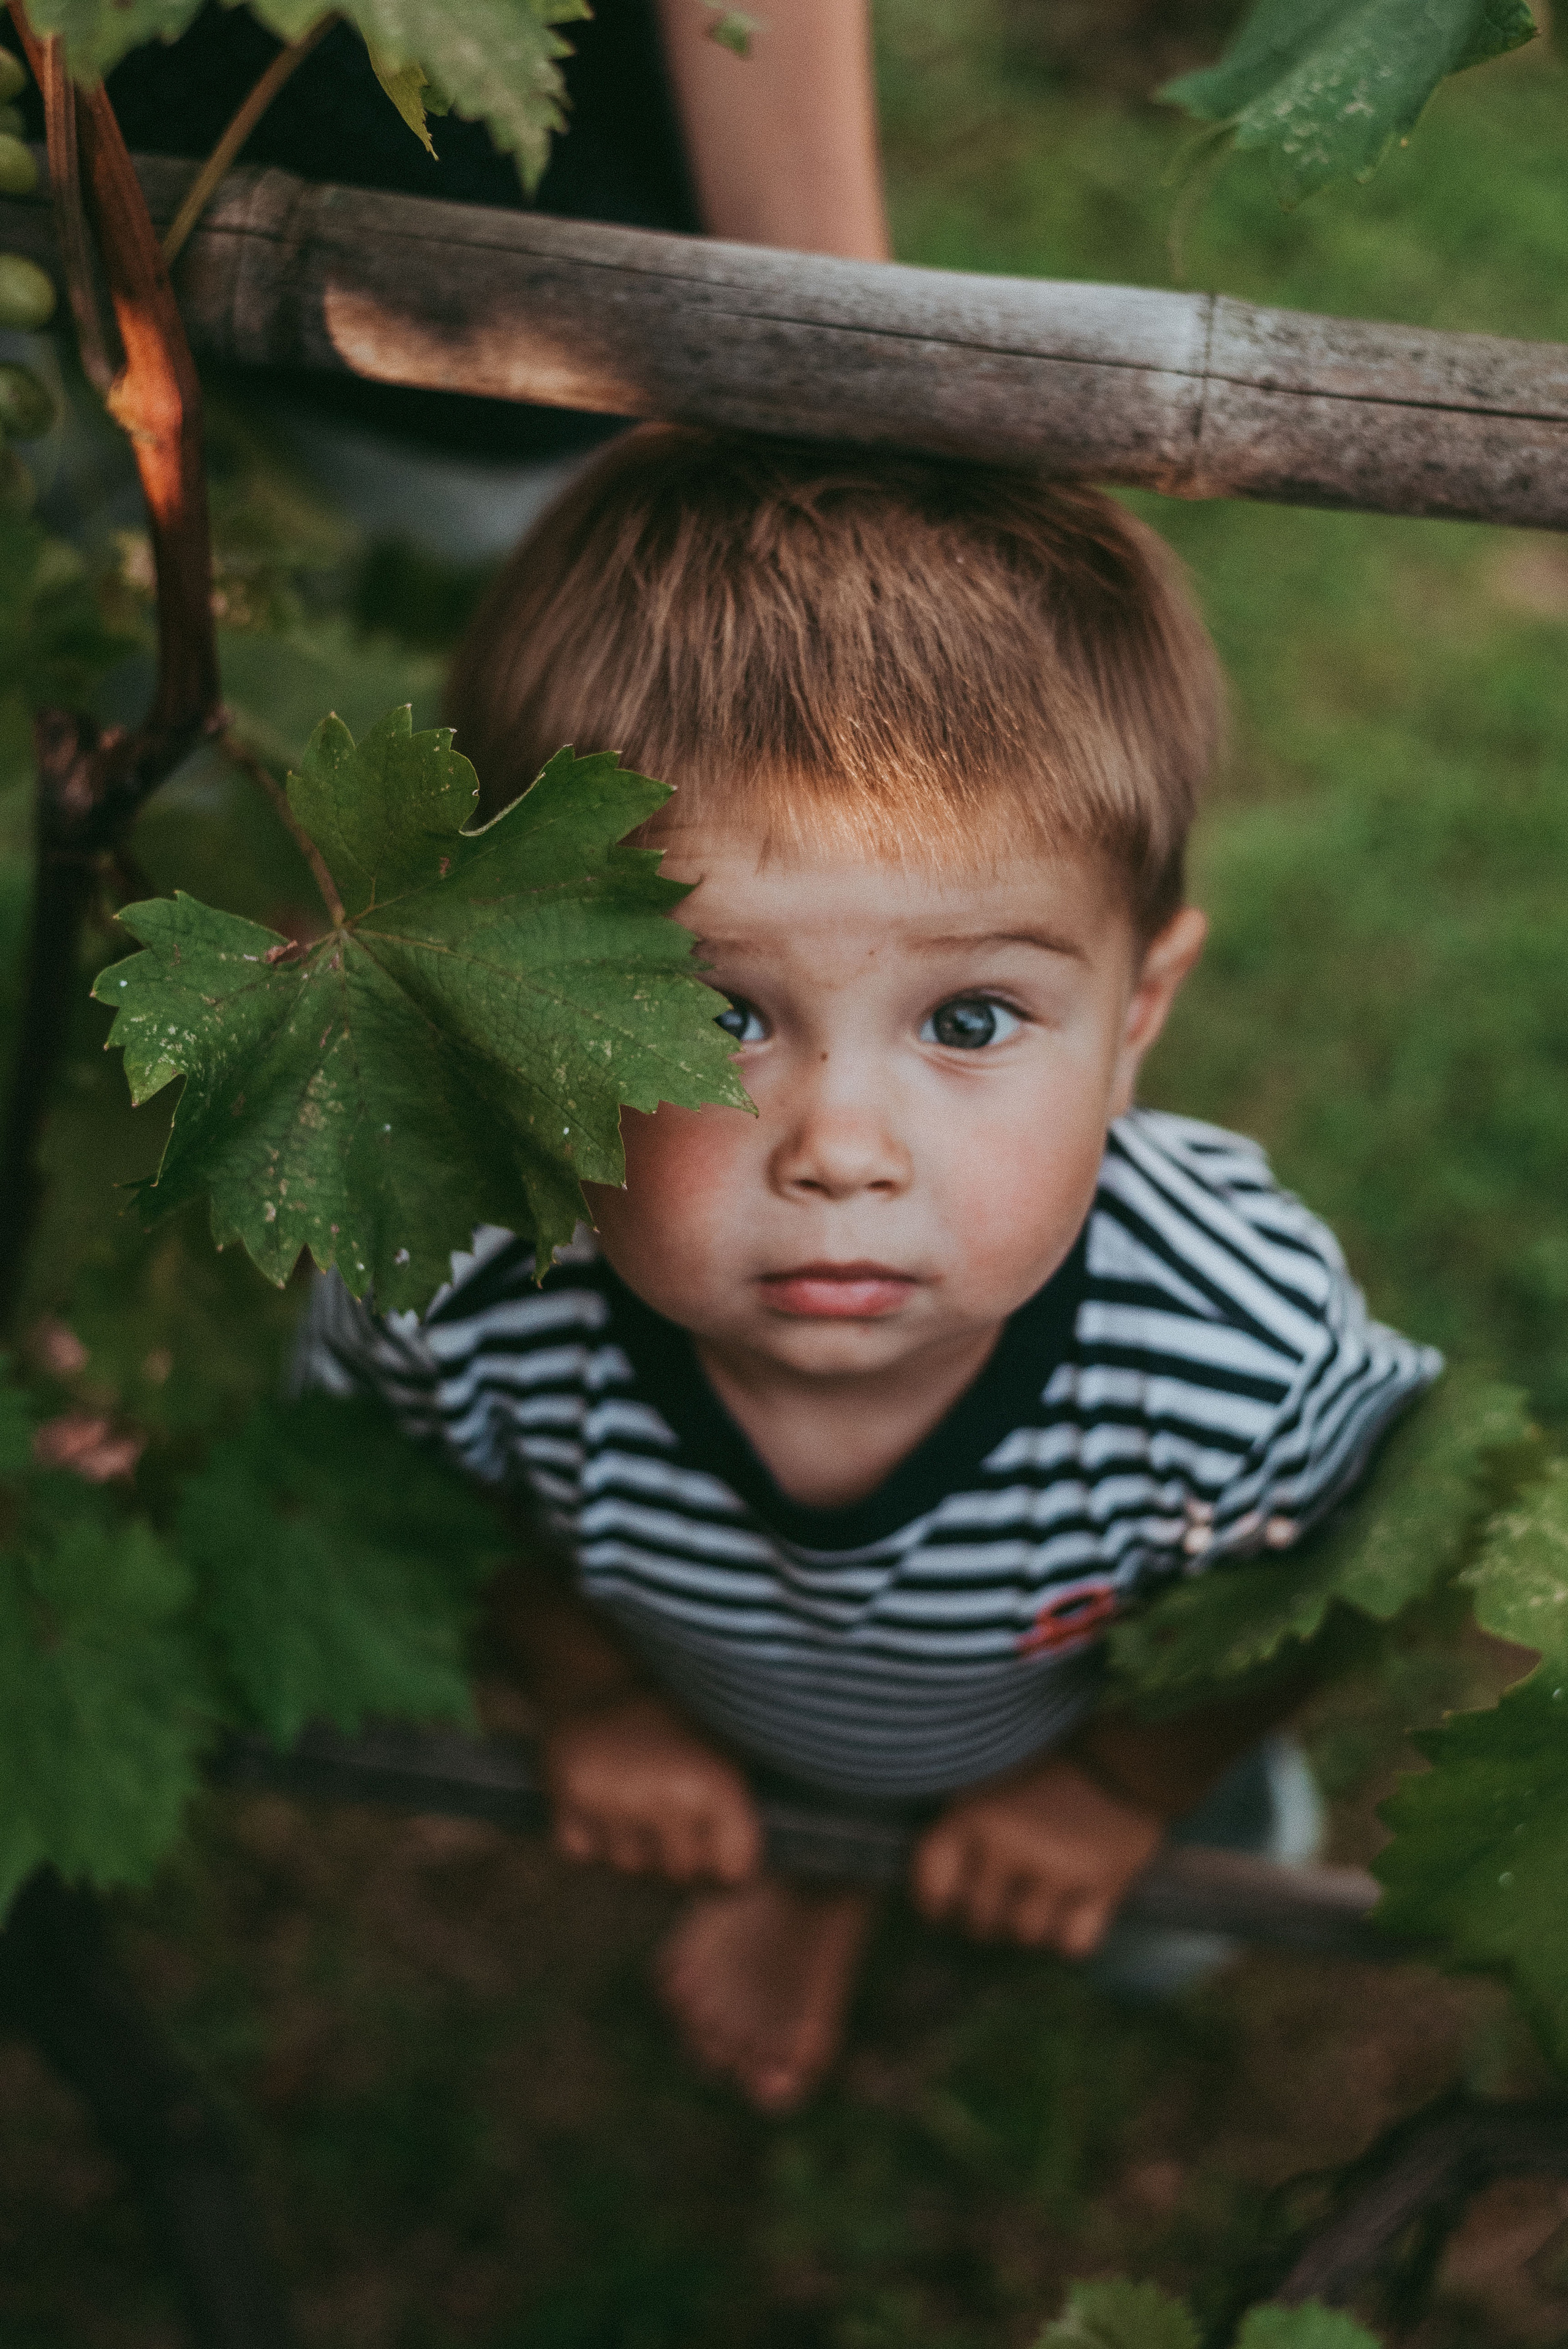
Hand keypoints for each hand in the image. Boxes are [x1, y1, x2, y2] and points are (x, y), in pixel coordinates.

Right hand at [543, 1689, 763, 1886]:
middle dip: (679, 1862)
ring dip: (635, 1852)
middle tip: (673, 1834)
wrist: (597, 1679)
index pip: (733, 1870)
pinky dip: (591, 1842)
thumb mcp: (717, 1751)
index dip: (731, 1873)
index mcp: (713, 1784)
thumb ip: (734, 1813)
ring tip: (636, 1812)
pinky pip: (584, 1855)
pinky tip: (601, 1808)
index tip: (722, 1864)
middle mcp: (665, 1799)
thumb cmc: (670, 1719)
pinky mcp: (568, 1803)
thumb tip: (739, 1881)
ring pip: (629, 1870)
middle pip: (678, 1876)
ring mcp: (613, 1804)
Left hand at [911, 1755, 1161, 1955]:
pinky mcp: (1101, 1887)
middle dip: (988, 1919)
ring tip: (1041, 1900)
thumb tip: (936, 1886)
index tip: (946, 1907)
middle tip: (1004, 1900)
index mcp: (976, 1817)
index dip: (935, 1905)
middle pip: (979, 1922)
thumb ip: (963, 1827)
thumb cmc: (1050, 1770)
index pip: (932, 1887)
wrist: (1125, 1758)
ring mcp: (1057, 1870)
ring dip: (1031, 1927)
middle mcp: (1010, 1846)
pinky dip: (1071, 1937)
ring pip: (1025, 1936)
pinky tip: (1074, 1910)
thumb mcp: (992, 1783)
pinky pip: (1072, 1945)